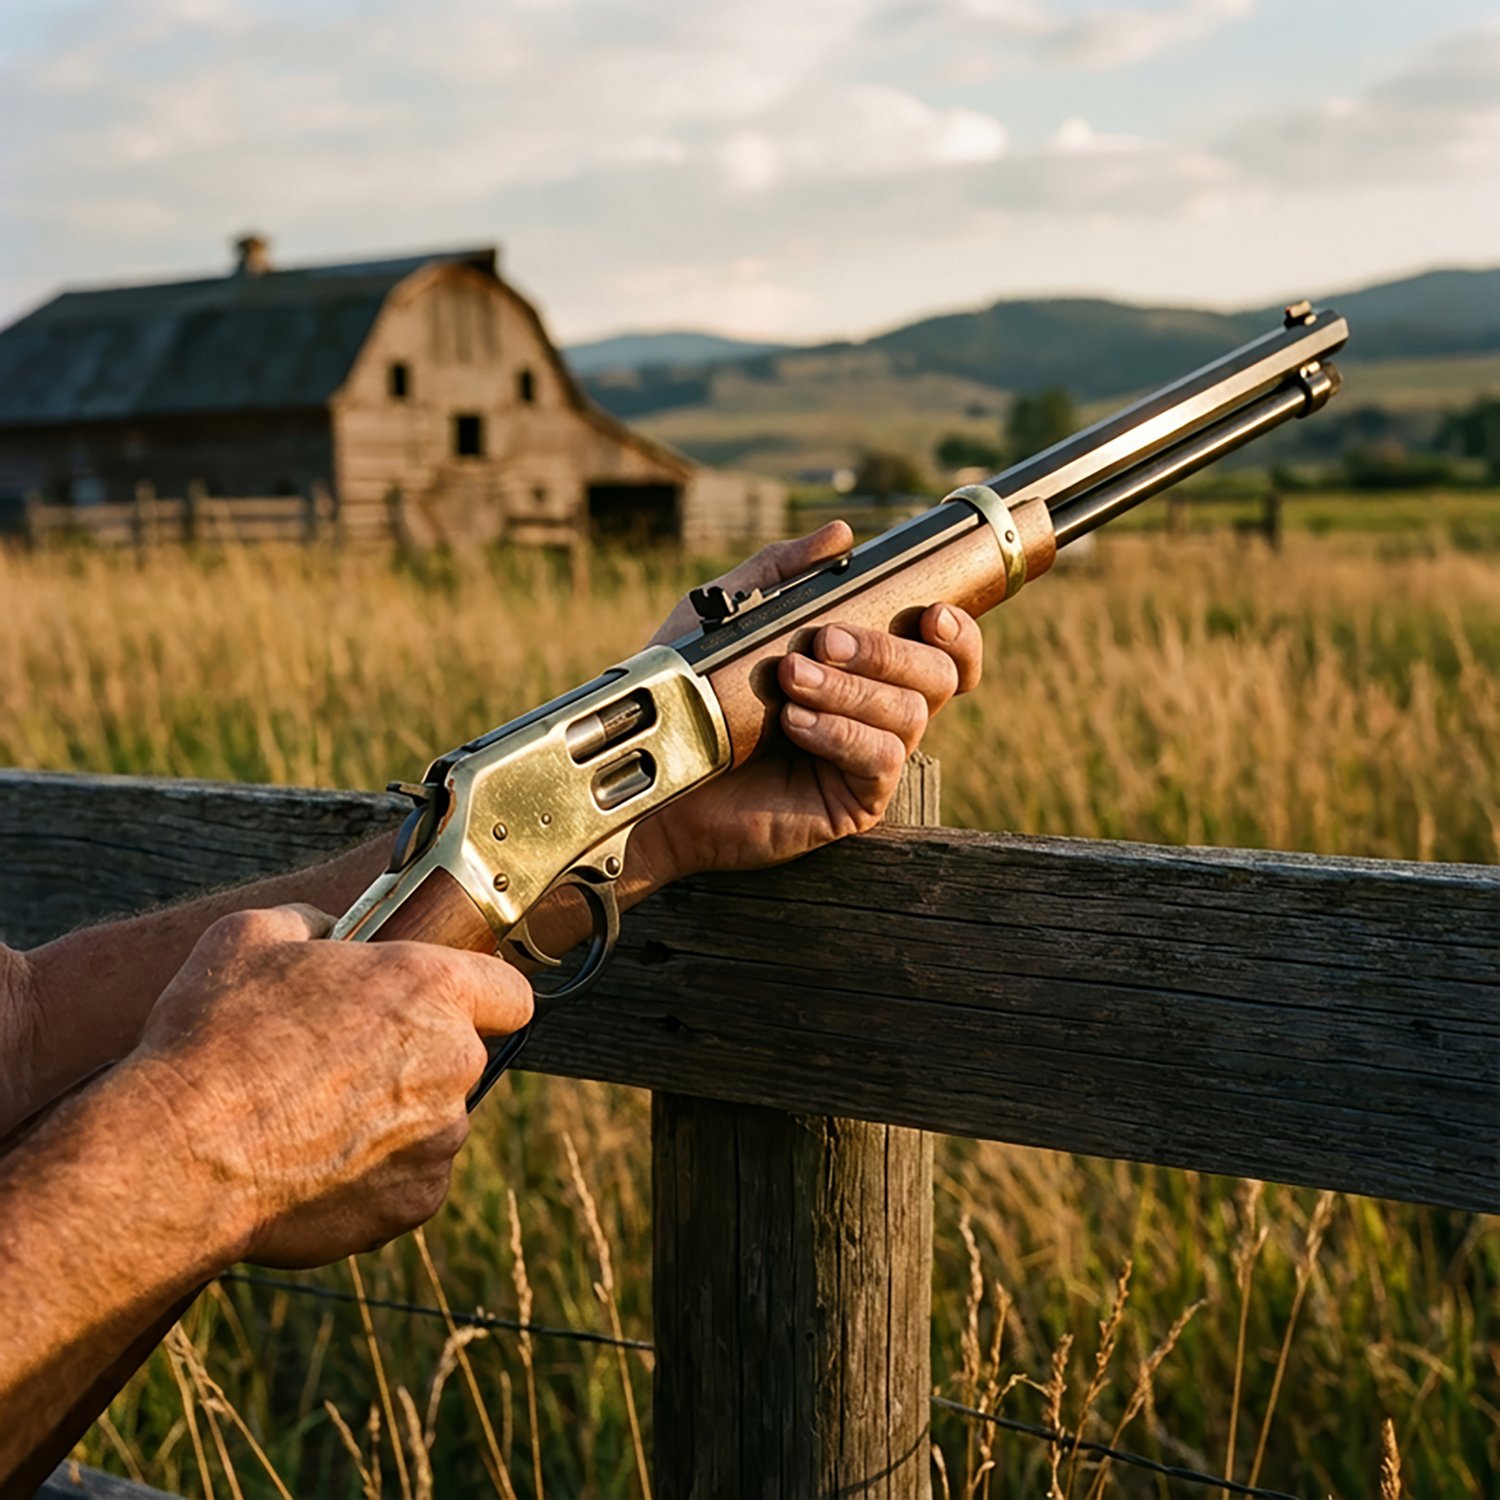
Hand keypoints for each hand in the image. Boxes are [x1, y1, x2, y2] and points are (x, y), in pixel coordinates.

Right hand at [128, 905, 532, 1267]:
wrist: (179, 1155)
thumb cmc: (214, 1037)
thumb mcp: (249, 937)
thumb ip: (310, 923)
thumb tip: (325, 929)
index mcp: (431, 986)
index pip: (509, 993)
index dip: (481, 997)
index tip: (447, 1006)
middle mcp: (454, 1062)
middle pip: (461, 1057)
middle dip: (416, 1058)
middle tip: (343, 1062)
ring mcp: (440, 1138)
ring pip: (434, 1121)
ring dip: (393, 1119)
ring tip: (312, 1119)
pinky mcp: (415, 1202)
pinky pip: (409, 1179)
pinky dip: (374, 1175)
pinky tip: (313, 1164)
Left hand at [637, 522, 981, 880]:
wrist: (660, 766)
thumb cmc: (697, 691)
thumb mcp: (735, 617)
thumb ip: (784, 572)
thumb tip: (843, 533)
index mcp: (870, 668)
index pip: (947, 651)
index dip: (958, 633)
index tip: (932, 614)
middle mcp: (882, 712)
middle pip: (938, 676)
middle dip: (886, 651)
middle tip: (824, 640)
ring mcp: (873, 759)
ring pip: (909, 714)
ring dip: (850, 689)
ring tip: (790, 679)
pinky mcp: (856, 802)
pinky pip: (879, 759)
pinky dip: (839, 732)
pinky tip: (794, 722)